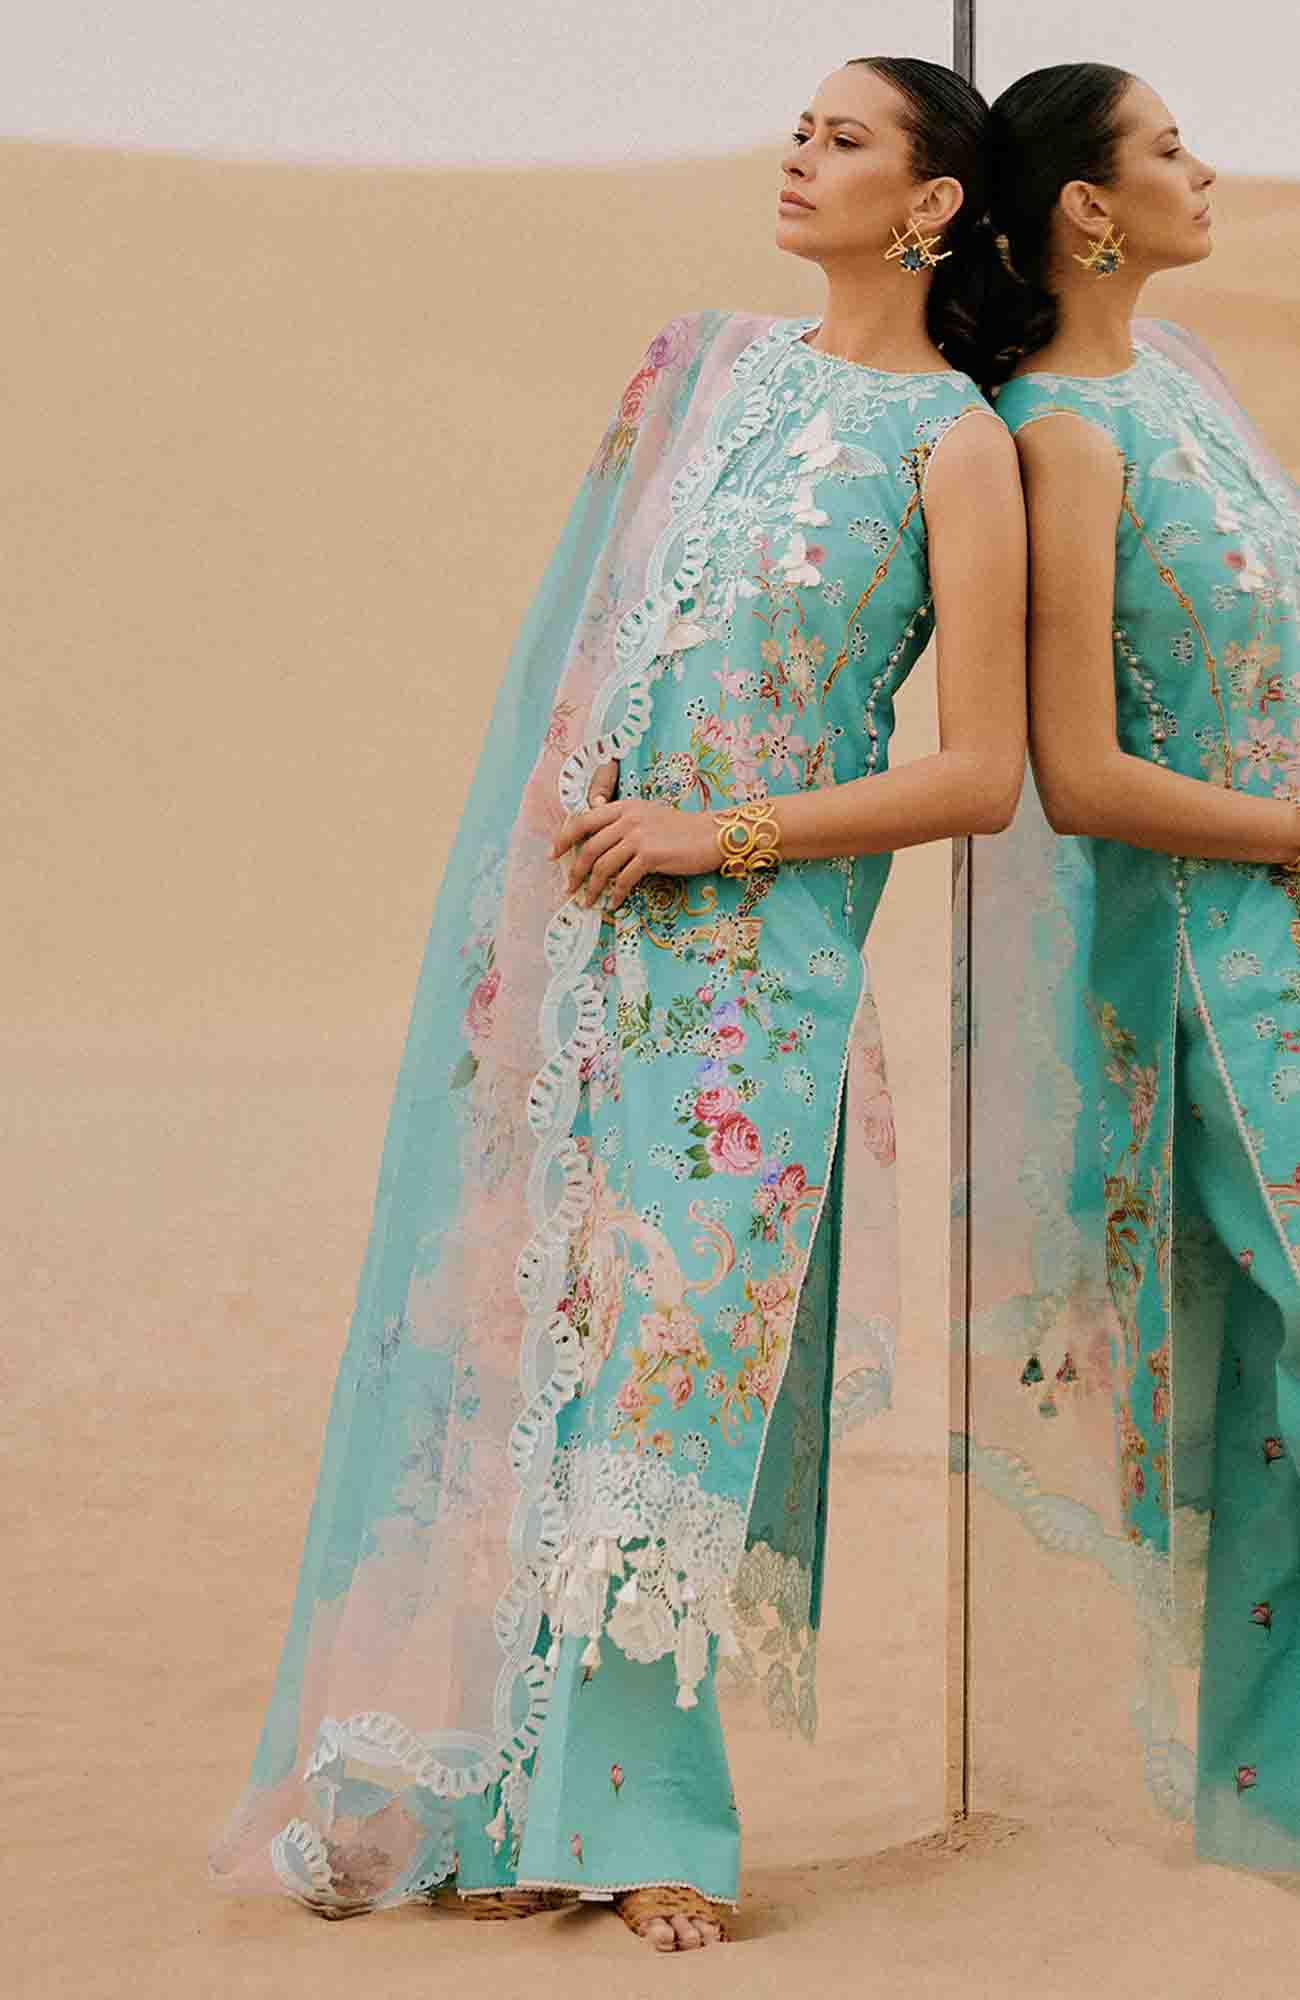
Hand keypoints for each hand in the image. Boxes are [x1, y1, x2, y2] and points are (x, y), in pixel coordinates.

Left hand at [549, 773, 718, 912]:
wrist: (711, 834)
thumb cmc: (681, 829)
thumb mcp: (647, 814)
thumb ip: (622, 818)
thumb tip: (595, 821)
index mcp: (623, 807)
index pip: (583, 820)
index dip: (564, 838)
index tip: (554, 854)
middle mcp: (628, 818)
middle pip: (589, 847)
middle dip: (575, 871)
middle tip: (568, 887)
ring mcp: (638, 836)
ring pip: (602, 865)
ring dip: (592, 887)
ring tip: (587, 901)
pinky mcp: (650, 855)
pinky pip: (624, 879)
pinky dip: (615, 894)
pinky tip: (613, 904)